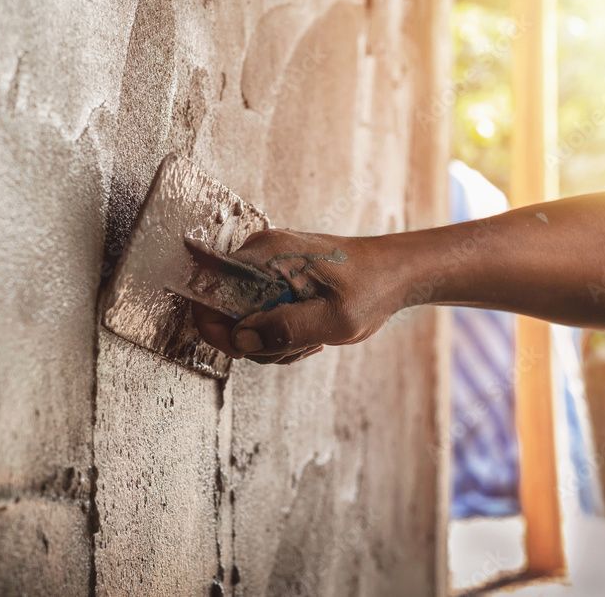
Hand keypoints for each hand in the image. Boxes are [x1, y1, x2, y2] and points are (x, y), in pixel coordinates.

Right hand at [189, 229, 406, 364]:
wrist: (395, 272)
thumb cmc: (371, 288)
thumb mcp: (334, 318)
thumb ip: (286, 329)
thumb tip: (241, 340)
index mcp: (267, 253)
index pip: (209, 286)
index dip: (215, 324)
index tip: (242, 350)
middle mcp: (260, 253)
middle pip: (225, 308)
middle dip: (255, 340)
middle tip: (295, 345)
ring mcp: (266, 265)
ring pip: (244, 317)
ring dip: (272, 341)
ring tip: (310, 339)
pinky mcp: (275, 277)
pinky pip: (260, 312)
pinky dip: (279, 332)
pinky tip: (309, 333)